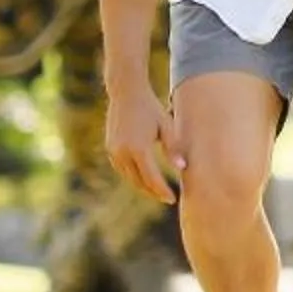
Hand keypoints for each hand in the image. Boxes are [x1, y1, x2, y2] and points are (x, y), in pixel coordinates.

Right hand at [103, 76, 181, 204]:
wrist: (126, 93)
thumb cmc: (151, 108)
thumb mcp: (166, 125)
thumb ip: (173, 148)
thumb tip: (182, 168)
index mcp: (139, 148)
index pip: (152, 178)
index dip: (162, 191)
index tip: (172, 199)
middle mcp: (123, 152)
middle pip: (139, 182)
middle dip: (152, 192)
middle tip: (166, 198)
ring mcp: (114, 151)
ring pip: (129, 177)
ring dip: (142, 186)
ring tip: (157, 190)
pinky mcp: (110, 148)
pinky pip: (122, 169)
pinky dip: (133, 175)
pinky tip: (143, 177)